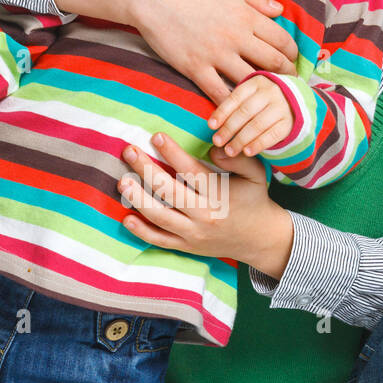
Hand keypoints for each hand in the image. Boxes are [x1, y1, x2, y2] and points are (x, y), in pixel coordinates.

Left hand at [116, 133, 294, 276]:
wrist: (259, 239)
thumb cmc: (253, 199)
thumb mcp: (256, 175)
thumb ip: (237, 158)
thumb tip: (212, 148)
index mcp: (219, 194)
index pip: (191, 170)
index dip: (172, 152)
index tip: (155, 136)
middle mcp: (204, 215)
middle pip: (169, 191)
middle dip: (146, 169)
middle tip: (129, 151)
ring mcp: (193, 233)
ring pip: (160, 217)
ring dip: (138, 199)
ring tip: (122, 181)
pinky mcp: (186, 246)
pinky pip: (160, 241)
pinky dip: (142, 232)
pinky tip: (126, 218)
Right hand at [135, 0, 298, 105]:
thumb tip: (279, 11)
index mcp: (246, 15)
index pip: (282, 40)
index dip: (292, 53)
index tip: (293, 61)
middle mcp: (236, 37)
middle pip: (272, 63)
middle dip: (286, 76)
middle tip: (290, 85)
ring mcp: (216, 55)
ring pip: (250, 81)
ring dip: (263, 92)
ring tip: (269, 100)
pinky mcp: (195, 69)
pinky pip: (219, 93)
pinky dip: (231, 104)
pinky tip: (238, 109)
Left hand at [207, 75, 293, 157]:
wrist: (294, 104)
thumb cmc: (262, 103)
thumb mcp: (249, 97)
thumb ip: (233, 109)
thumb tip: (213, 127)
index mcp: (256, 82)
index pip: (236, 97)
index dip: (222, 112)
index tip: (211, 126)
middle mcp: (270, 91)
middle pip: (246, 111)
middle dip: (229, 128)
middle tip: (217, 141)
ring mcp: (282, 107)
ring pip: (258, 124)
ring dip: (241, 139)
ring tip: (229, 151)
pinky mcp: (289, 122)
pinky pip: (272, 135)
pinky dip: (258, 144)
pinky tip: (247, 152)